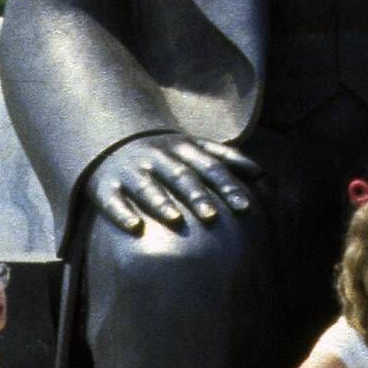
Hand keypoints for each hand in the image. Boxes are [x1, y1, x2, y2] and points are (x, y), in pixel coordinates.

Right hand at [92, 133, 262, 238]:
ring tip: (176, 220)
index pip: (209, 167)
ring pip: (147, 186)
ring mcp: (131, 171)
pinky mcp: (105, 185)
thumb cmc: (164, 153)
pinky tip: (134, 228)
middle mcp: (156, 158)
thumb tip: (261, 173)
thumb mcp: (193, 147)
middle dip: (197, 196)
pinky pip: (112, 200)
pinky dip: (122, 213)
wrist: (111, 139)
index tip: (246, 207)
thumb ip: (225, 157)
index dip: (228, 186)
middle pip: (180, 177)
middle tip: (213, 217)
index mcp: (181, 149)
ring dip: (161, 202)